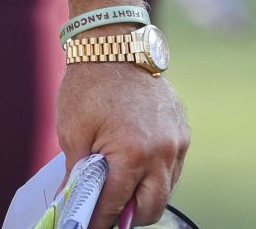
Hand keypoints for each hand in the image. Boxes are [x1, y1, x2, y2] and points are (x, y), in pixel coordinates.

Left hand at [56, 61, 189, 227]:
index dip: (101, 220)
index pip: (117, 204)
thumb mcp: (72, 131)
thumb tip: (74, 199)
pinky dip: (157, 176)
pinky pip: (173, 167)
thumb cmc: (88, 85)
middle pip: (151, 207)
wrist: (113, 45)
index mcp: (132, 154)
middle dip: (130, 218)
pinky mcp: (183, 131)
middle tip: (110, 218)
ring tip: (122, 196)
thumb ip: (78, 172)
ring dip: (146, 198)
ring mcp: (177, 142)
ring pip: (166, 189)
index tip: (90, 227)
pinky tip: (138, 172)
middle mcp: (162, 153)